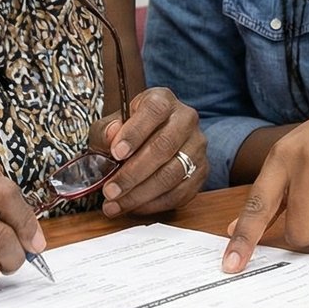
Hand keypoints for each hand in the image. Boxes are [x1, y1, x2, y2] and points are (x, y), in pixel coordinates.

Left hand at [98, 87, 206, 215]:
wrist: (152, 140)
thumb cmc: (129, 132)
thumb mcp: (111, 126)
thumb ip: (106, 131)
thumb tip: (111, 135)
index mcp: (163, 100)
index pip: (153, 111)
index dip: (134, 133)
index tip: (116, 153)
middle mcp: (186, 119)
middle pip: (163, 147)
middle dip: (133, 174)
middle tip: (110, 190)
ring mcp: (197, 146)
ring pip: (172, 174)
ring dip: (140, 194)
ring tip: (116, 203)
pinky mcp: (202, 171)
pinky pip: (180, 192)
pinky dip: (154, 204)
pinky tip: (135, 206)